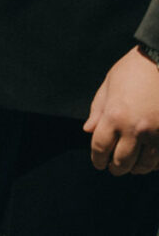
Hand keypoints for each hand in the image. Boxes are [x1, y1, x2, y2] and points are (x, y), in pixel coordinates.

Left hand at [83, 46, 158, 174]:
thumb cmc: (133, 70)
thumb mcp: (109, 85)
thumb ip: (98, 110)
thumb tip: (88, 130)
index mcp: (114, 115)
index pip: (100, 147)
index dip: (97, 159)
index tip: (98, 163)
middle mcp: (135, 128)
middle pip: (121, 160)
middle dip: (115, 168)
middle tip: (113, 169)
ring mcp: (157, 133)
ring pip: (144, 164)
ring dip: (136, 168)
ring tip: (132, 168)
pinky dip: (155, 163)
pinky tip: (150, 162)